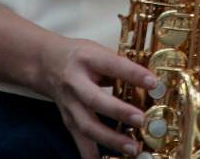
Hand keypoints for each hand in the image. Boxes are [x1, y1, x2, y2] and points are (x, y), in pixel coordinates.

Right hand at [34, 35, 153, 158]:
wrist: (46, 63)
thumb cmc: (79, 56)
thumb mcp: (98, 51)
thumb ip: (120, 66)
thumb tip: (150, 82)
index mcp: (87, 59)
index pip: (112, 65)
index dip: (133, 74)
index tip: (153, 83)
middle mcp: (75, 82)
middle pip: (95, 99)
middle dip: (119, 111)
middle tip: (141, 120)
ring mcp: (70, 104)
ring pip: (87, 125)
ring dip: (111, 139)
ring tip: (133, 148)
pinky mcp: (68, 120)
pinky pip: (79, 140)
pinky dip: (90, 154)